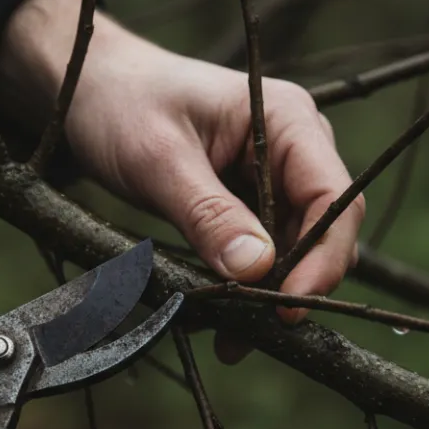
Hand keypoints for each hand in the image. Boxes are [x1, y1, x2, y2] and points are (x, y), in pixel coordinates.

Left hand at [0, 0, 363, 356]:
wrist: (93, 90)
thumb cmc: (122, 105)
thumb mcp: (158, 160)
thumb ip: (208, 213)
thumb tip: (257, 269)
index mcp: (287, 118)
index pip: (335, 198)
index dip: (323, 259)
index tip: (289, 308)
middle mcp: (296, 147)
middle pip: (325, 230)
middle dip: (293, 286)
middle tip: (248, 333)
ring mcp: (277, 176)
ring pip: (297, 251)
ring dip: (267, 295)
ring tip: (226, 338)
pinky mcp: (253, 202)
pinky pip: (265, 253)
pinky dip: (246, 287)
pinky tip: (217, 320)